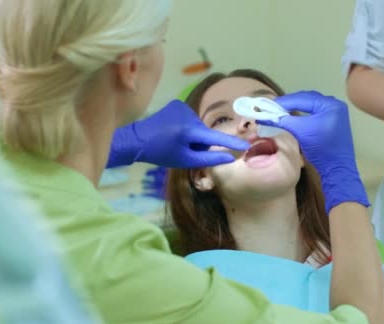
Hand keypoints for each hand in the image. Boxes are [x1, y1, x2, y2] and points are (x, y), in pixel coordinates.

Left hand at [107, 100, 249, 167]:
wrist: (137, 139)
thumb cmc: (161, 153)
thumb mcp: (185, 160)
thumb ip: (208, 159)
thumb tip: (229, 157)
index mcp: (189, 130)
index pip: (215, 138)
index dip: (231, 143)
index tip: (246, 145)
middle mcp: (188, 114)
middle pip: (206, 132)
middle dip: (201, 142)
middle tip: (186, 150)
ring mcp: (182, 106)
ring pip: (199, 126)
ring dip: (194, 135)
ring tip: (178, 141)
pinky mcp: (177, 103)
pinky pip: (190, 118)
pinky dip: (187, 127)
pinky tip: (174, 131)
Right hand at [257, 91, 368, 210]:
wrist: (336, 167)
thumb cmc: (321, 149)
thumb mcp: (300, 132)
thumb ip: (283, 120)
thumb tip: (265, 115)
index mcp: (329, 105)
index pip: (302, 98)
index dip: (284, 102)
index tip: (267, 105)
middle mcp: (334, 104)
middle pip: (307, 99)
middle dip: (289, 103)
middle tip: (272, 107)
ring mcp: (335, 112)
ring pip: (310, 104)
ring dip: (295, 106)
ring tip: (280, 110)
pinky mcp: (333, 120)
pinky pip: (314, 111)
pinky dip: (302, 112)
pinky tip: (293, 114)